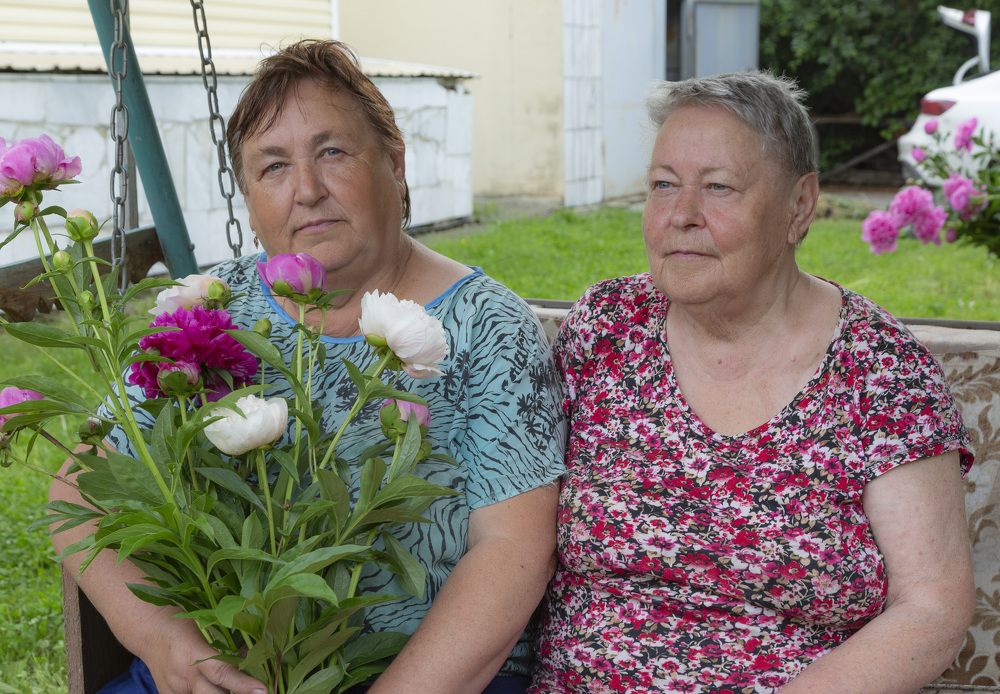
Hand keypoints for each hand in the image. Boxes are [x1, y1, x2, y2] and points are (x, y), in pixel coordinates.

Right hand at [142, 621, 265, 693]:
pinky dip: (206, 693)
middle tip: (257, 692)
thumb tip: (252, 658)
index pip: (222, 673)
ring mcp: (174, 690)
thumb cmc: (183, 624)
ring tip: (236, 688)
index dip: (243, 685)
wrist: (149, 631)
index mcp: (193, 653)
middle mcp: (183, 677)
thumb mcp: (207, 627)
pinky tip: (213, 687)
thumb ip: (227, 645)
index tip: (262, 691)